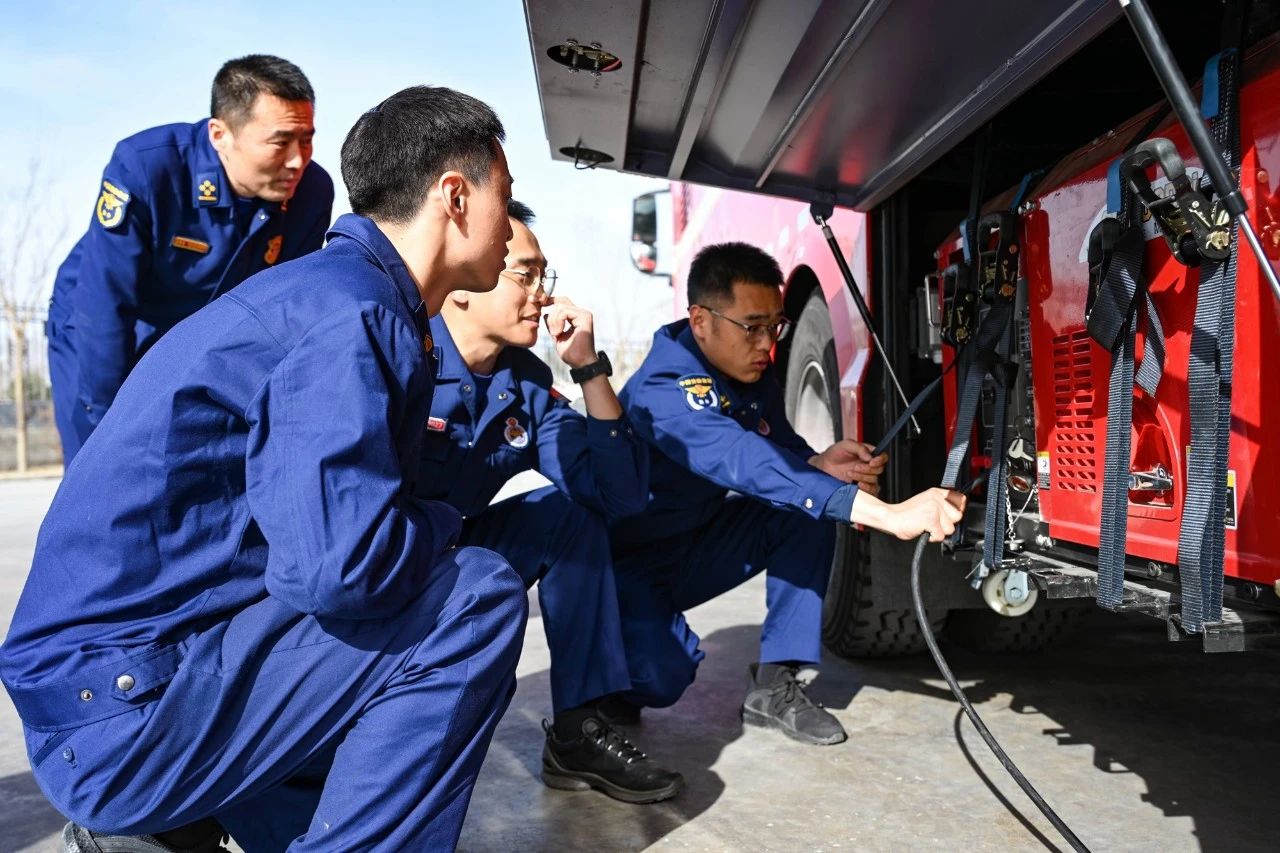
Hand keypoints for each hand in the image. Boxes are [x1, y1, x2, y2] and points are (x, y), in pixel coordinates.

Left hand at [542, 296, 597, 367]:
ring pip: (560, 307)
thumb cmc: (572, 353)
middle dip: (550, 313)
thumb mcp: (557, 335)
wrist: (581, 364)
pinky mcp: (585, 317)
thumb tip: (545, 314)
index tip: (538, 305)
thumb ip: (553, 325)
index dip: (550, 301)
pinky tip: (559, 333)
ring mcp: (584, 314)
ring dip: (553, 321)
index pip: (562, 302)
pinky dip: (558, 322)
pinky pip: (564, 312)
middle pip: (560, 302)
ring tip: (556, 334)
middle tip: (552, 332)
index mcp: (577, 316)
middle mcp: (582, 313)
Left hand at [810, 439, 887, 495]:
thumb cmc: (834, 454)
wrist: (823, 467)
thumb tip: (870, 456)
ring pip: (875, 480)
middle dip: (867, 469)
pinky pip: (872, 491)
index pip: (882, 457)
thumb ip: (860, 448)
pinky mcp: (862, 487)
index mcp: (868, 454)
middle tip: (855, 467)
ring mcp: (866, 477)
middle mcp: (869, 466)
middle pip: (879, 469)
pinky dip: (866, 488)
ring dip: (863, 477)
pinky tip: (857, 484)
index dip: (880, 460)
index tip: (871, 462)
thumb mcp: (846, 444)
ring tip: (850, 473)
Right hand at [851, 487, 965, 541]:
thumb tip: (958, 514)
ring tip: (926, 526)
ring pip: (950, 528)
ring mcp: (934, 508)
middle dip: (947, 523)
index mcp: (936, 492)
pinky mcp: (931, 519)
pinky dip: (932, 538)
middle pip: (958, 516)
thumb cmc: (907, 514)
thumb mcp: (927, 503)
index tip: (949, 515)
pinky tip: (923, 530)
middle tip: (933, 522)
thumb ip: (942, 505)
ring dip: (939, 531)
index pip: (961, 499)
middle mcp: (937, 498)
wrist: (891, 518)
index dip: (957, 510)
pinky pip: (941, 536)